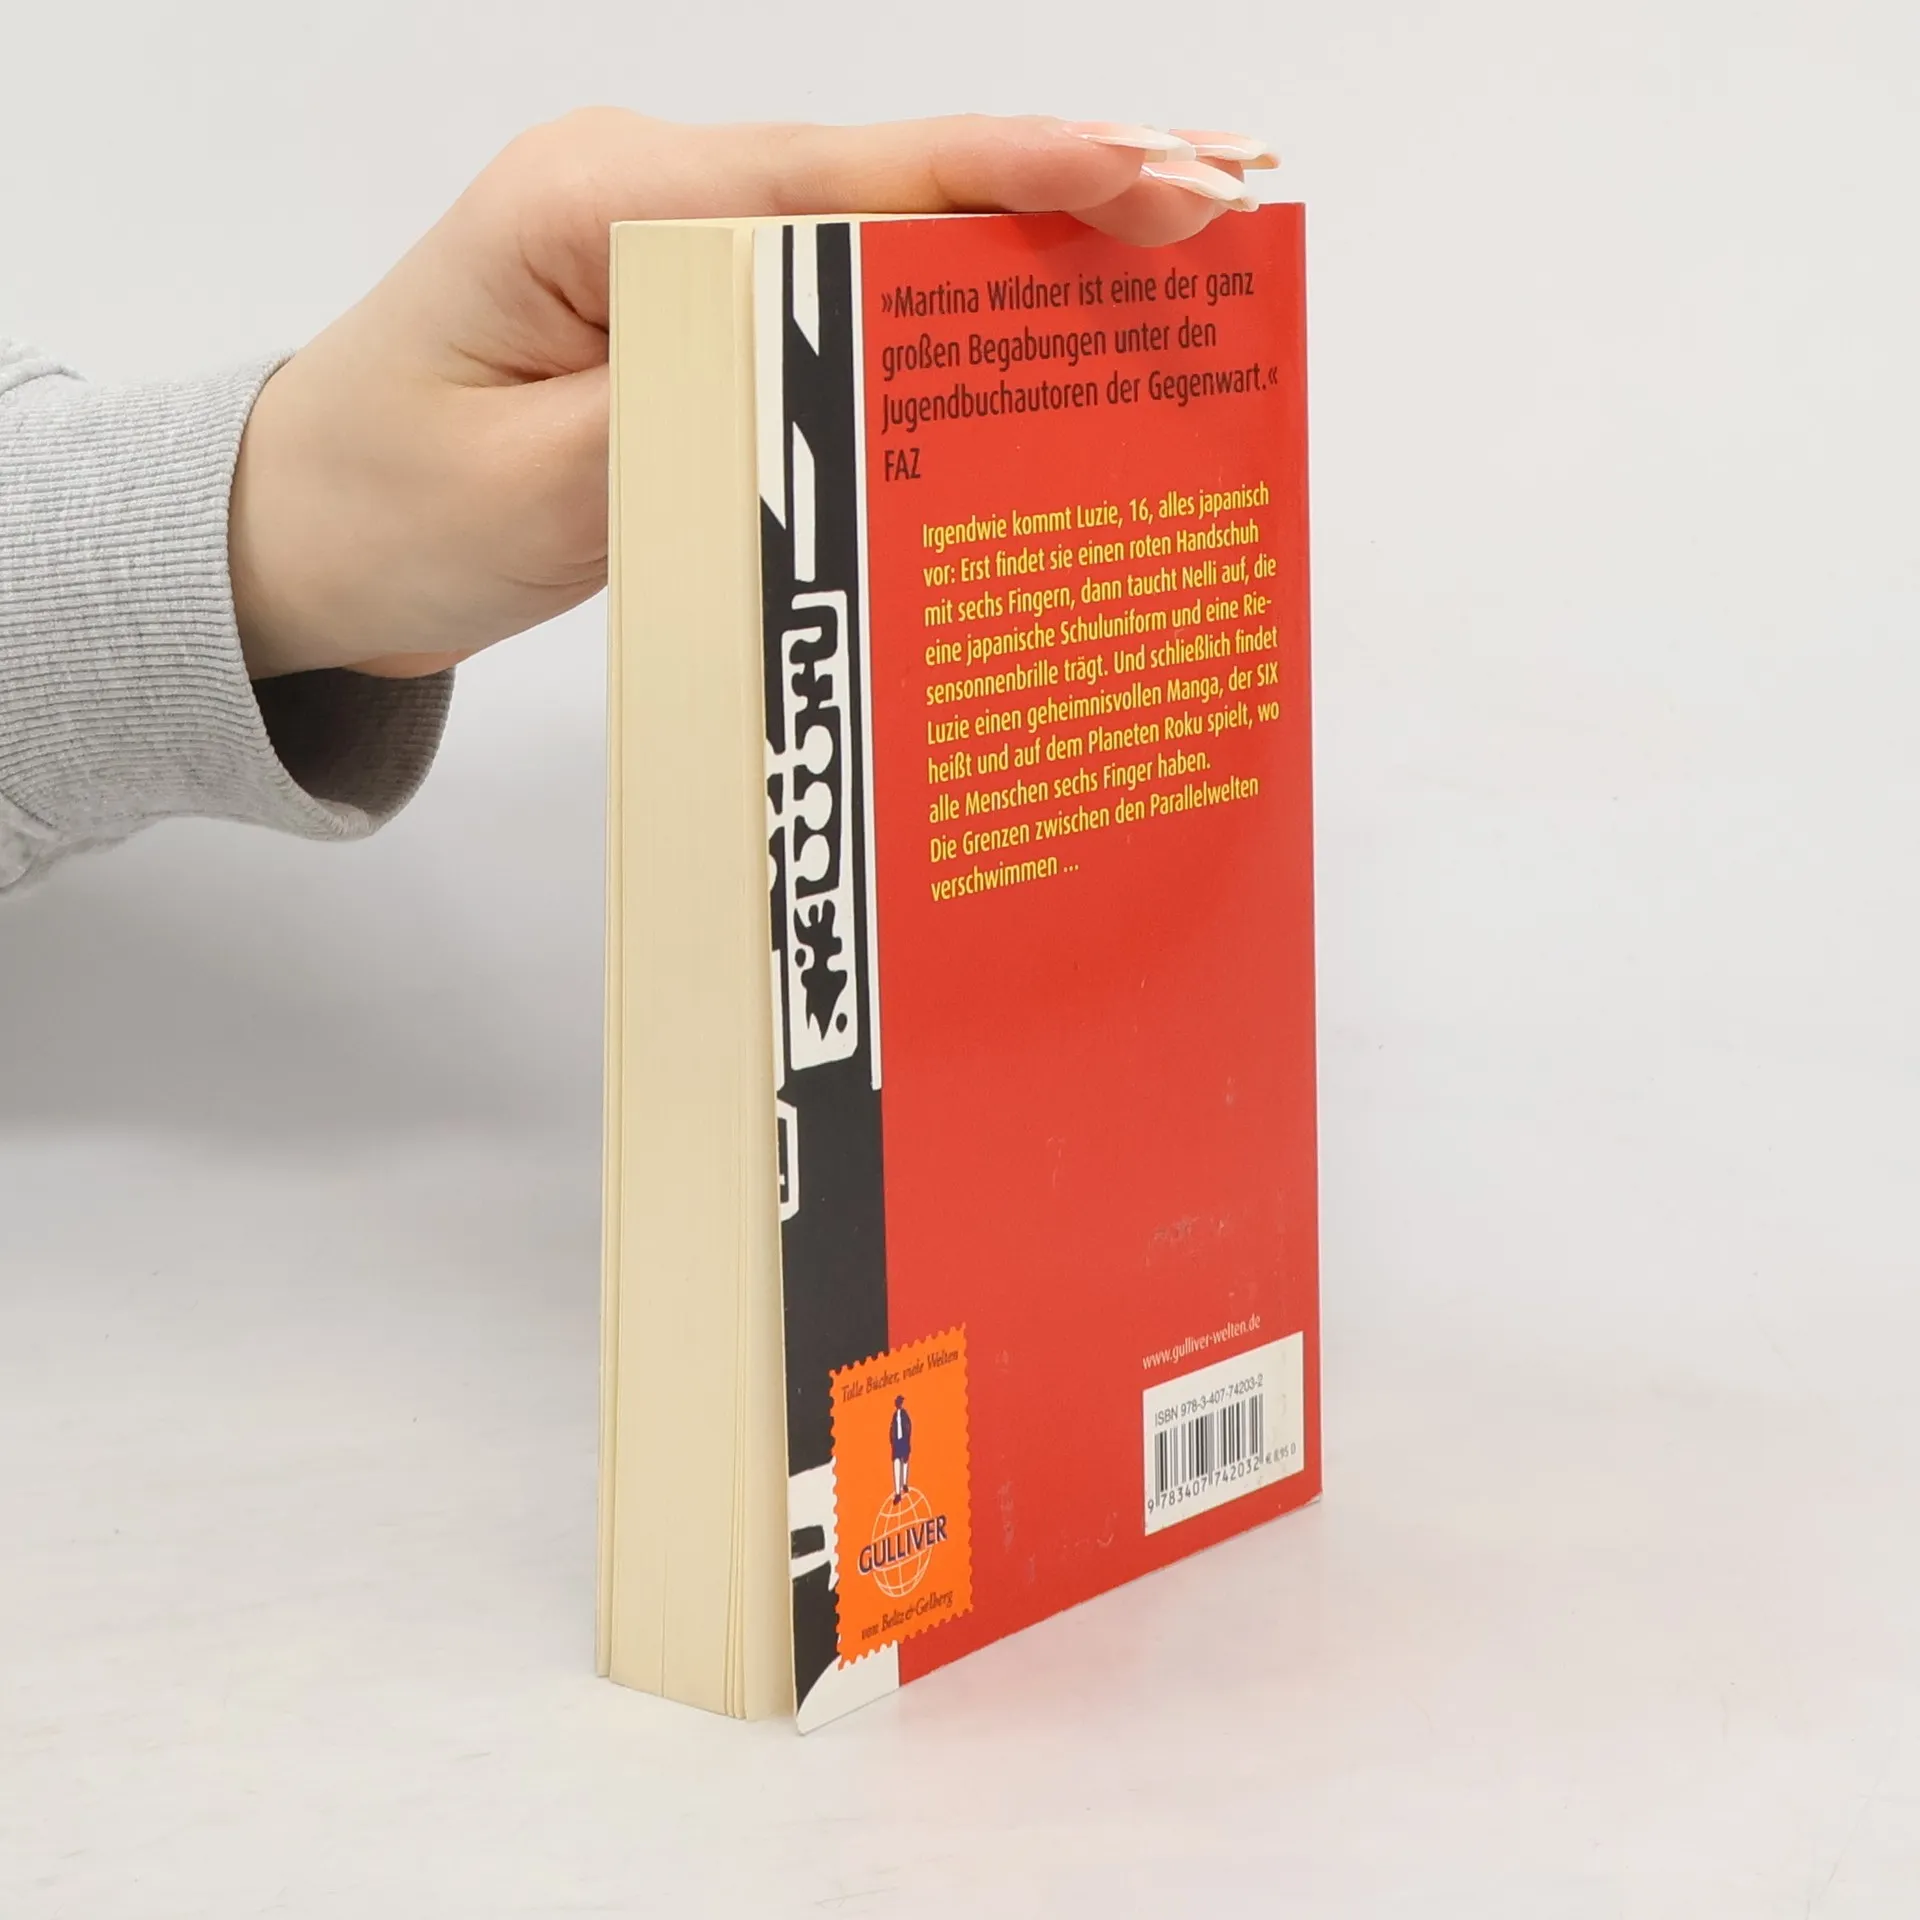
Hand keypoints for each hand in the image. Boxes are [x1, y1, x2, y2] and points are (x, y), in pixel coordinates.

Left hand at [227, 110, 1274, 680]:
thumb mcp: (533, 493)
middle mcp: (651, 196)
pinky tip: (1043, 307)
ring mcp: (674, 246)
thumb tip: (851, 392)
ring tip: (1182, 232)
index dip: (1012, 176)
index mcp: (599, 206)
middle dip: (1065, 181)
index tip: (1156, 174)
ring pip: (881, 227)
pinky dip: (953, 295)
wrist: (301, 531)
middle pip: (889, 179)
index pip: (842, 177)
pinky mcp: (691, 308)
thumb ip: (693, 425)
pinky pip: (841, 290)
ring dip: (1029, 231)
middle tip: (1231, 193)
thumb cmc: (387, 503)